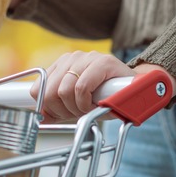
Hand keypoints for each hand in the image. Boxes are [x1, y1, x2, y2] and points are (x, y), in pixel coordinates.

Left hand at [29, 51, 175, 122]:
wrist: (138, 88)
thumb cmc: (106, 97)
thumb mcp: (76, 103)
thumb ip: (58, 108)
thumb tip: (40, 119)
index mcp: (61, 65)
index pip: (37, 89)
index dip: (48, 108)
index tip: (62, 116)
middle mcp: (71, 58)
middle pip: (49, 92)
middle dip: (63, 111)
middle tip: (79, 114)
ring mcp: (86, 57)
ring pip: (64, 91)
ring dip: (77, 108)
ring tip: (89, 109)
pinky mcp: (102, 61)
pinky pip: (82, 88)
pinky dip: (86, 103)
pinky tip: (95, 105)